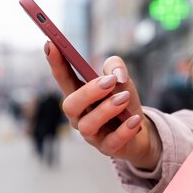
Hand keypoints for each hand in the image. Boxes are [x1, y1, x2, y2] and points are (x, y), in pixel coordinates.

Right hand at [44, 41, 161, 169]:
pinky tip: (134, 120)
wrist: (141, 131)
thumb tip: (116, 75)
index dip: (56, 63)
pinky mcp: (108, 148)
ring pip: (88, 125)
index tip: (51, 44)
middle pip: (70, 105)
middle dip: (88, 92)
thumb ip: (116, 68)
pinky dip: (124, 130)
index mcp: (79, 95)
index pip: (63, 78)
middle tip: (109, 81)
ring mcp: (92, 134)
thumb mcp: (122, 79)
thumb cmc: (124, 102)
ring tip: (124, 98)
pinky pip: (112, 142)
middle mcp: (80, 115)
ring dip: (106, 109)